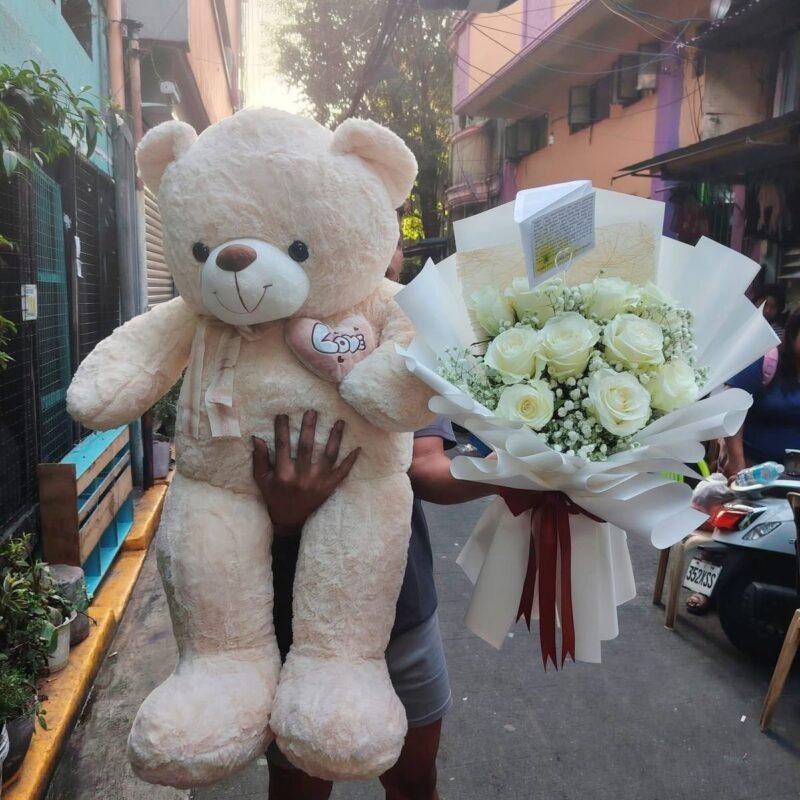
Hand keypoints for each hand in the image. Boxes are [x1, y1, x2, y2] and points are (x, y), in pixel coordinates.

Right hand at [252, 411, 359, 535]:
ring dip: (335, 438)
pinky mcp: (329, 488)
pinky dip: (351, 461)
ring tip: (340, 422)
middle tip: (312, 411)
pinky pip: (342, 473)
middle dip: (309, 428)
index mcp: (283, 474)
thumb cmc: (274, 496)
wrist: (289, 520)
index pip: (282, 446)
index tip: (283, 414)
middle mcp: (301, 477)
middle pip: (307, 447)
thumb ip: (260, 459)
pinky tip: (358, 448)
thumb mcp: (262, 479)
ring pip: (329, 456)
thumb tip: (257, 438)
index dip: (281, 429)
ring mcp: (318, 482)